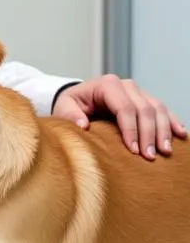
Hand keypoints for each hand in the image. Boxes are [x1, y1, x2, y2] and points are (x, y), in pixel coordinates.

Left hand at [52, 75, 186, 158]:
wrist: (78, 100)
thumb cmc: (71, 105)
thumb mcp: (64, 108)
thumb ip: (70, 116)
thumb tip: (83, 125)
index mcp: (107, 85)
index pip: (125, 108)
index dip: (131, 130)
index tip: (134, 151)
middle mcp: (126, 85)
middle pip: (145, 110)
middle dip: (149, 134)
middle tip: (150, 157)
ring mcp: (138, 91)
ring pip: (158, 109)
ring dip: (164, 131)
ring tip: (165, 151)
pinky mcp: (146, 99)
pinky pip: (164, 110)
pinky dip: (172, 122)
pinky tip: (180, 134)